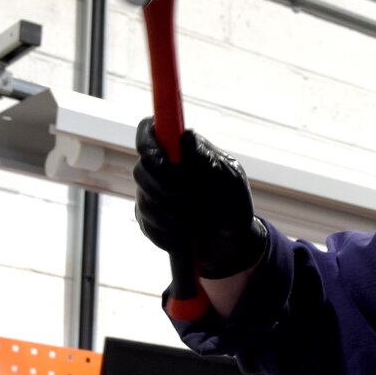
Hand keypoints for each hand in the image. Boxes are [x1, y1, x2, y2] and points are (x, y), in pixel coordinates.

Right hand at [133, 119, 266, 279]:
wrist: (233, 243)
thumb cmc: (234, 203)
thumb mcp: (231, 178)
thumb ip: (208, 158)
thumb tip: (186, 137)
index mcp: (180, 149)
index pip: (148, 130)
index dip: (147, 142)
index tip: (163, 160)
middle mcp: (160, 169)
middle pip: (141, 170)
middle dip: (165, 190)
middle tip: (189, 200)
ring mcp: (150, 196)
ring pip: (145, 202)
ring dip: (174, 216)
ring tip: (199, 224)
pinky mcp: (148, 222)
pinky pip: (149, 227)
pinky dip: (172, 234)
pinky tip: (189, 237)